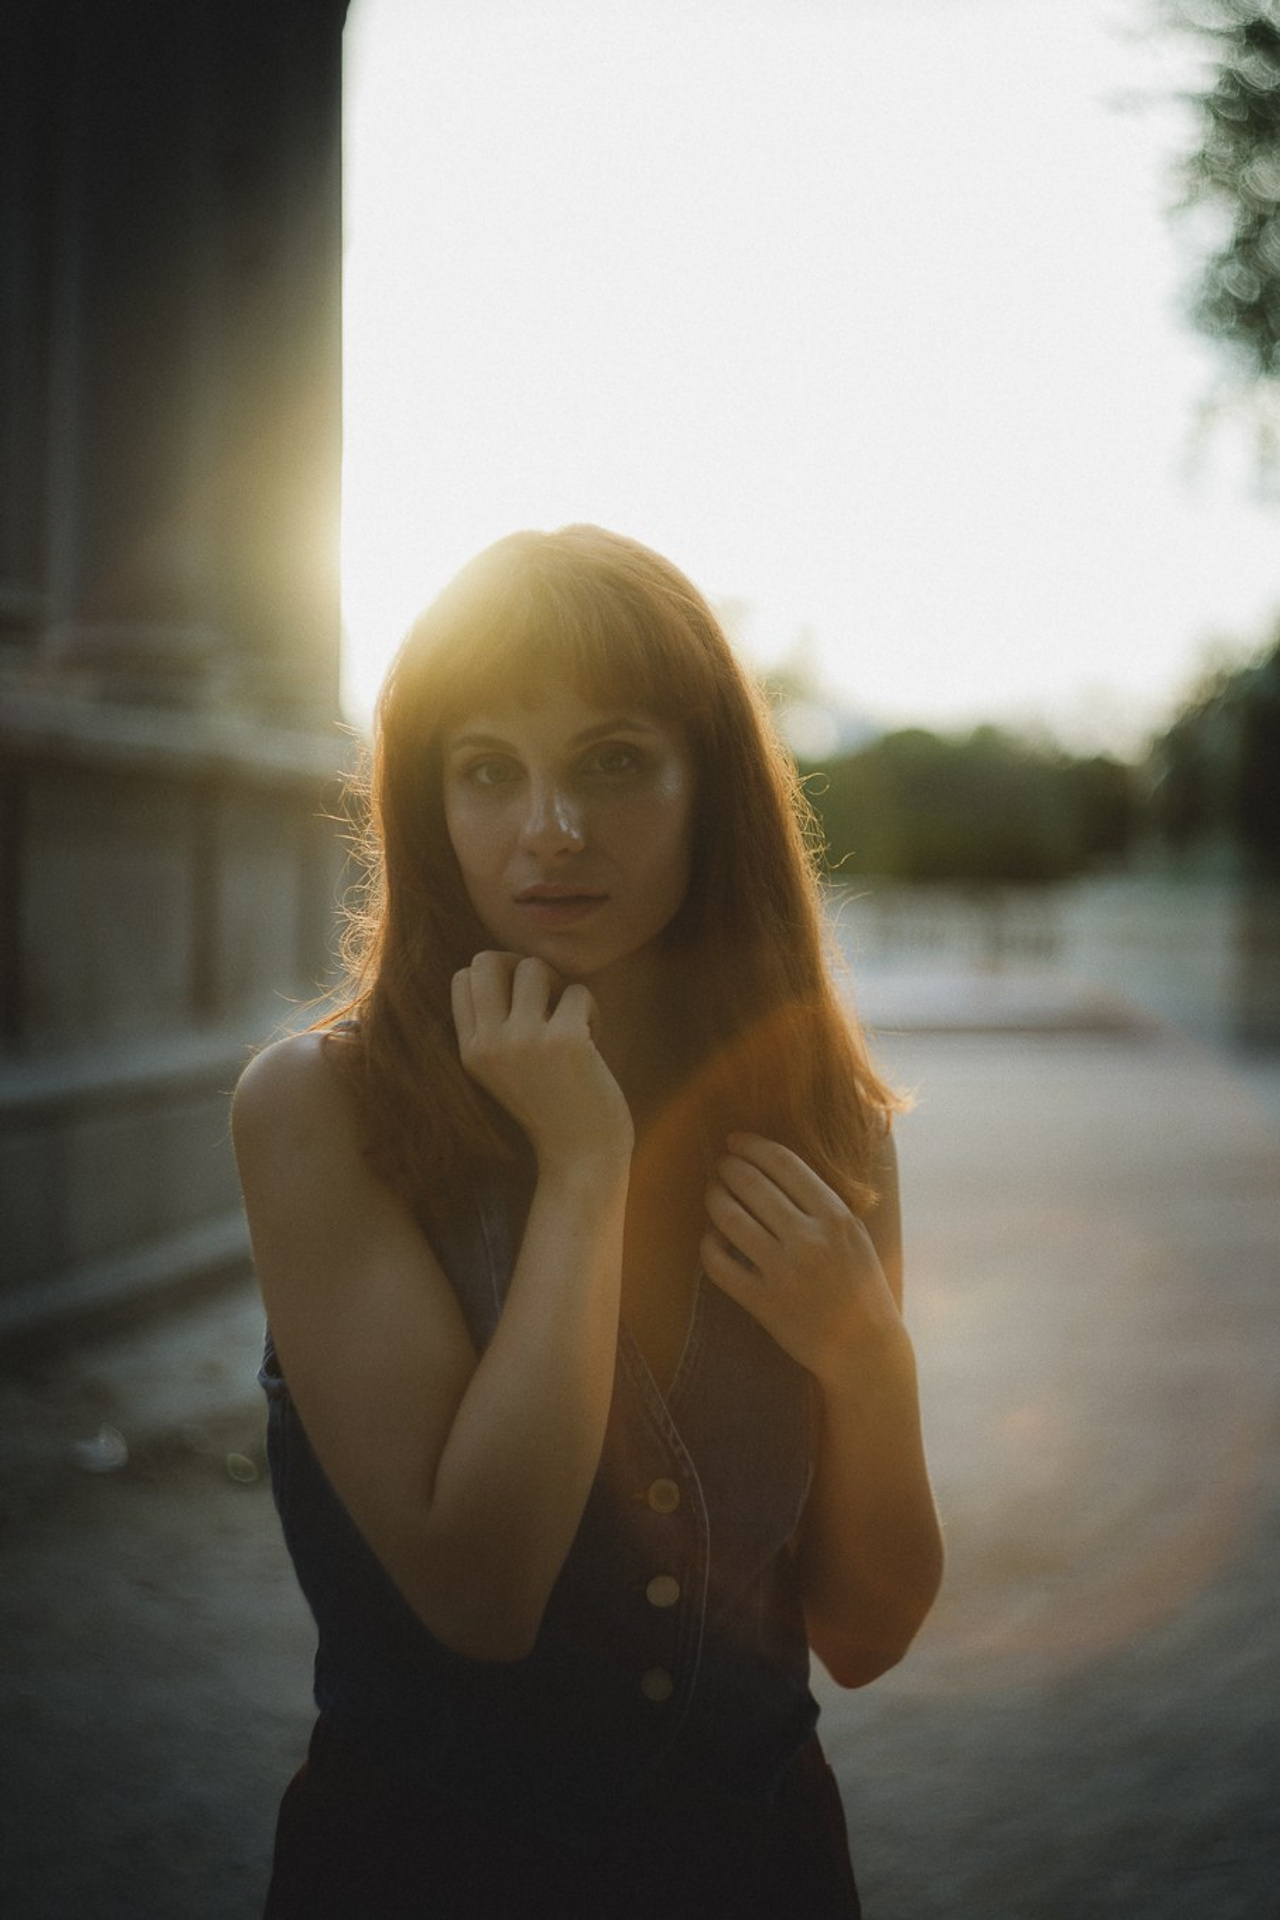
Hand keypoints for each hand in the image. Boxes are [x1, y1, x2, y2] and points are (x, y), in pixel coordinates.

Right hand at [451, 952, 633, 1166]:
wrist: (581, 1157)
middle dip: (522, 967)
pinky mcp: (565, 1040)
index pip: (463, 978)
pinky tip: (593, 1043)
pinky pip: (577, 991)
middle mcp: (490, 1043)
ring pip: (534, 967)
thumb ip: (495, 1026)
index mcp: (471, 1051)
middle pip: (488, 960)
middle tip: (546, 998)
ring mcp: (526, 1041)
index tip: (524, 1001)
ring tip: (572, 1022)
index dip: (498, 975)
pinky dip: (592, 1010)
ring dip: (560, 987)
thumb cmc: (551, 1107)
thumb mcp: (502, 1070)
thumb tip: (508, 962)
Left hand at [701, 1133, 902, 1379]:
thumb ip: (820, 1203)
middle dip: (728, 1168)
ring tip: (713, 1194)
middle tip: (721, 1166)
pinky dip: (709, 1245)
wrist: (865, 1348)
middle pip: (751, 1184)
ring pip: (729, 1218)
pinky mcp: (764, 1303)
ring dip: (714, 1198)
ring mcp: (785, 1272)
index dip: (752, 1145)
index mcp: (835, 1217)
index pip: (783, 1163)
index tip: (735, 1141)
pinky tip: (713, 1239)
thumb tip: (772, 1165)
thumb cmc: (860, 1285)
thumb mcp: (853, 1234)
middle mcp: (810, 1240)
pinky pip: (718, 1264)